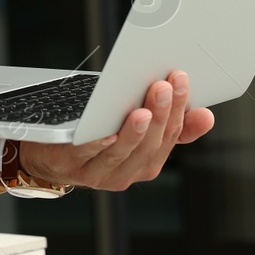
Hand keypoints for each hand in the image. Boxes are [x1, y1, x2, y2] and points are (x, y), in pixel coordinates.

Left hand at [17, 70, 214, 191]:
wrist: (48, 156)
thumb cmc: (98, 134)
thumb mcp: (135, 128)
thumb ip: (171, 125)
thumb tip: (206, 115)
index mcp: (147, 163)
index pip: (170, 137)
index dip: (179, 110)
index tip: (181, 81)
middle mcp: (126, 172)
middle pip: (149, 146)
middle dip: (160, 115)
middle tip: (163, 85)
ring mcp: (98, 173)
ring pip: (122, 154)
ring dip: (134, 131)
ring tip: (142, 109)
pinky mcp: (71, 165)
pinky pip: (88, 156)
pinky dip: (99, 144)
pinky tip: (107, 132)